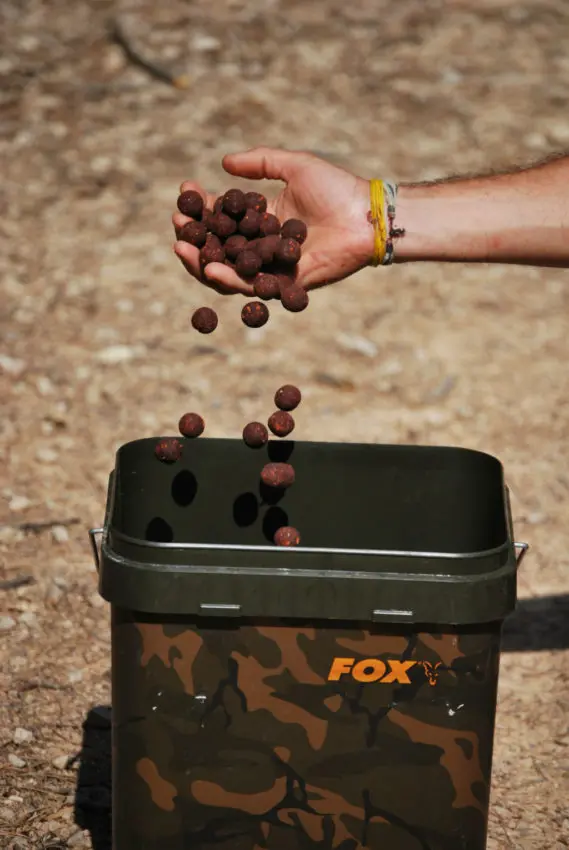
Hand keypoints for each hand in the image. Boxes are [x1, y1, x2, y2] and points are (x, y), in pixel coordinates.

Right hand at [172, 147, 373, 295]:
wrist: (365, 215)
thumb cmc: (336, 189)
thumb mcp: (293, 166)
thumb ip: (259, 163)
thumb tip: (223, 163)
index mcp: (263, 220)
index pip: (223, 216)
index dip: (201, 207)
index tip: (183, 193)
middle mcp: (262, 246)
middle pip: (218, 247)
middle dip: (193, 237)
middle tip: (175, 224)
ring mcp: (272, 268)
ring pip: (228, 271)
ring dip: (201, 262)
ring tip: (181, 248)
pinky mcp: (284, 285)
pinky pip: (251, 286)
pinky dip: (228, 279)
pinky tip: (210, 269)